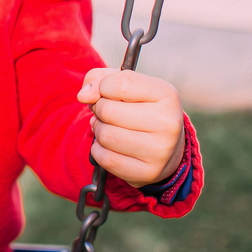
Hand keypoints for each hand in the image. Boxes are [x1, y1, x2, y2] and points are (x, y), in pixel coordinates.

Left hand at [77, 67, 184, 187]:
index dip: (104, 86)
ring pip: (105, 136)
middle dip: (99, 109)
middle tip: (107, 113)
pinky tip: (111, 146)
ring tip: (110, 128)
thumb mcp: (126, 85)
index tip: (108, 92)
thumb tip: (83, 95)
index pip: (121, 83)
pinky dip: (99, 150)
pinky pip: (106, 159)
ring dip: (99, 130)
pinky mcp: (148, 172)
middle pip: (108, 111)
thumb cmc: (141, 108)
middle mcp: (168, 123)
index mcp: (166, 94)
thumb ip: (99, 78)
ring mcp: (160, 150)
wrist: (166, 147)